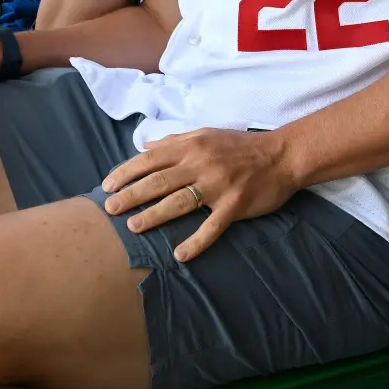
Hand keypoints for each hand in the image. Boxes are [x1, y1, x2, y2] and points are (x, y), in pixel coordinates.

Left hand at [101, 128, 294, 261]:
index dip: (126, 172)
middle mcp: (201, 163)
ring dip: (154, 215)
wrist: (281, 155)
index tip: (107, 185)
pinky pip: (212, 226)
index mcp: (191, 146)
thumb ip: (174, 141)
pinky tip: (180, 255)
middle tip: (109, 209)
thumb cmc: (239, 145)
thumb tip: (145, 146)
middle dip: (131, 195)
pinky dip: (196, 241)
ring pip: (179, 202)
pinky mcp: (235, 205)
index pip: (150, 159)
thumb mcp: (205, 134)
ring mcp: (218, 185)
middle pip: (159, 181)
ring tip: (133, 227)